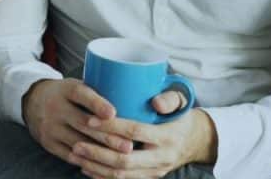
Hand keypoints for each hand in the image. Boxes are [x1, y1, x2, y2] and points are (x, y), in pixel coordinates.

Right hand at [21, 79, 134, 165]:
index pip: (81, 95)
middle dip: (107, 136)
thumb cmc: (66, 94)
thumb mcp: (76, 85)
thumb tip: (133, 98)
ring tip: (120, 159)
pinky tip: (103, 166)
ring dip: (101, 153)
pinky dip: (87, 161)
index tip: (114, 113)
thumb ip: (98, 92)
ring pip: (78, 143)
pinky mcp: (48, 143)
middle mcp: (55, 107)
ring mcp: (50, 127)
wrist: (32, 102)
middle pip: (83, 123)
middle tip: (128, 145)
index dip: (97, 104)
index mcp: (65, 89)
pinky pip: (69, 156)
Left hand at [68, 92, 216, 178]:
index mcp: (167, 137)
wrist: (194, 141)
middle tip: (76, 144)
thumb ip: (170, 98)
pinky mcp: (148, 177)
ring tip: (76, 156)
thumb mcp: (181, 102)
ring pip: (121, 174)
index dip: (112, 126)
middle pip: (125, 160)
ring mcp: (154, 171)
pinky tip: (86, 168)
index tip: (89, 119)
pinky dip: (102, 176)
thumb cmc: (181, 116)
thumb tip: (156, 103)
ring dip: (96, 167)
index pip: (135, 131)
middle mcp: (161, 157)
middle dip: (97, 153)